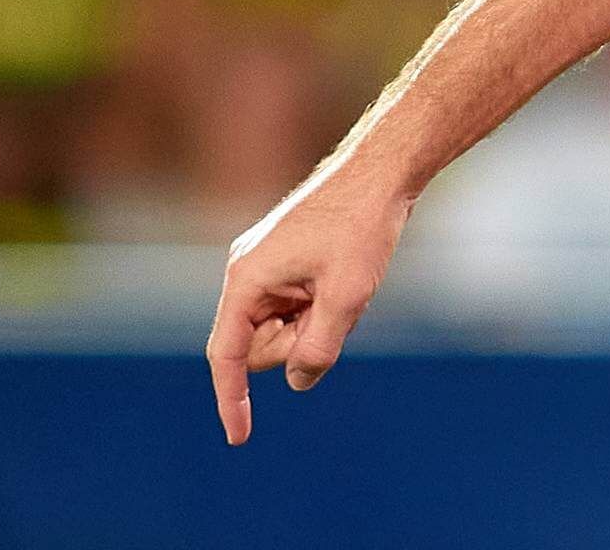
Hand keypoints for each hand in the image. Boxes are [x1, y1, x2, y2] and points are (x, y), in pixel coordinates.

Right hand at [205, 165, 411, 443]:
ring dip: (315, 322)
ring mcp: (264, 267)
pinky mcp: (284, 262)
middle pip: (261, 346)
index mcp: (245, 279)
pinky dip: (321, 306)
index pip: (227, 355)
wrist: (382, 171)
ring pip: (283, 328)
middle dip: (300, 341)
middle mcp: (245, 273)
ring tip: (346, 285)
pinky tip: (346, 276)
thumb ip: (317, 348)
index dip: (231, 399)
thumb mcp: (346, 296)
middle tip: (339, 306)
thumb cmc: (362, 226)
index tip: (239, 437)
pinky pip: (296, 307)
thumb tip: (296, 382)